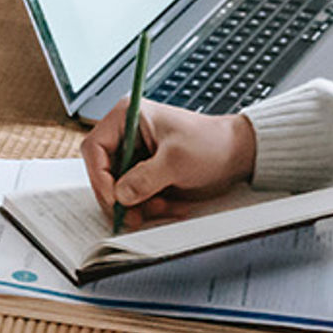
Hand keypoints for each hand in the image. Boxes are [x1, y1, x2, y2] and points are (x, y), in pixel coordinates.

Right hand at [81, 99, 255, 225]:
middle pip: (103, 173)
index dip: (100, 176)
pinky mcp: (146, 175)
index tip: (114, 199)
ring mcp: (136, 157)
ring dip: (137, 206)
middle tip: (134, 215)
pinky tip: (169, 206)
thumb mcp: (176, 159)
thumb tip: (120, 195)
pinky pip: (135, 198)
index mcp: (127, 117)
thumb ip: (145, 178)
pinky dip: (148, 208)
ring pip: (118, 190)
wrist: (237, 154)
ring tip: (162, 207)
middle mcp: (127, 136)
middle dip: (121, 197)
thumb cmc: (210, 143)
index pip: (95, 148)